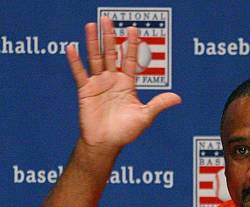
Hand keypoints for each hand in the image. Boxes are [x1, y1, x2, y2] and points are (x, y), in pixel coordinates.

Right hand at [66, 17, 180, 151]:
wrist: (106, 143)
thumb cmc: (125, 132)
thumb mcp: (145, 117)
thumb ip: (159, 104)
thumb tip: (178, 98)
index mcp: (127, 84)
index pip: (130, 60)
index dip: (132, 45)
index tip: (133, 29)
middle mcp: (112, 80)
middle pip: (111, 54)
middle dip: (110, 37)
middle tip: (108, 19)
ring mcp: (98, 84)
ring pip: (95, 58)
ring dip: (93, 42)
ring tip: (90, 25)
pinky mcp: (85, 91)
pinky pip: (80, 73)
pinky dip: (75, 61)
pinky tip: (72, 47)